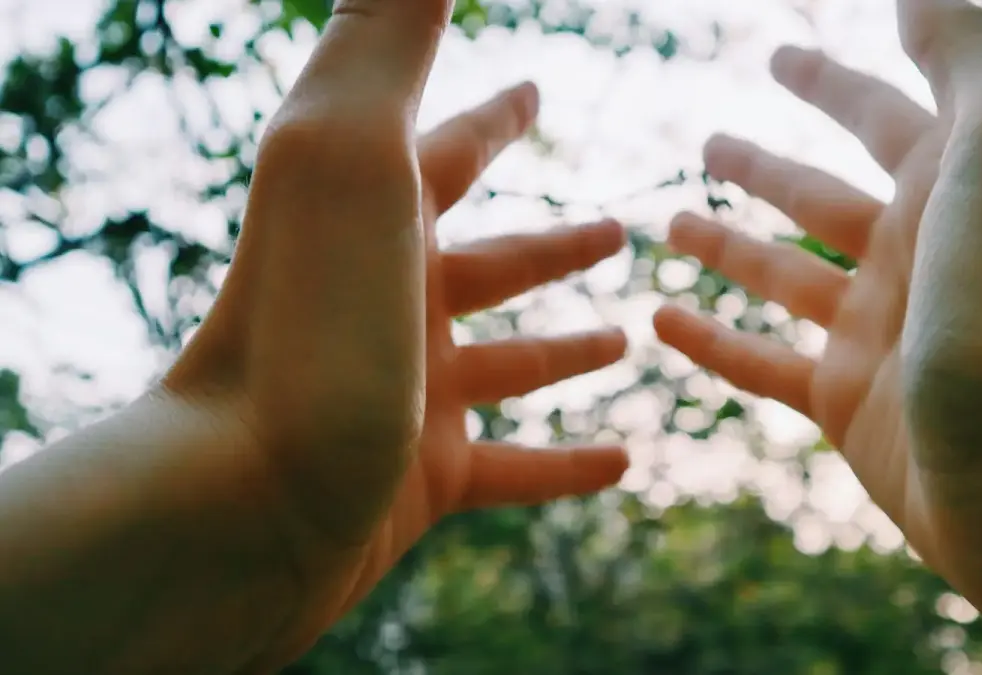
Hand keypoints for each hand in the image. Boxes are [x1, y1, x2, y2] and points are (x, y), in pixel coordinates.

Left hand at [0, 2, 626, 672]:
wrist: (239, 505)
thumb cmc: (305, 326)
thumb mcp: (351, 154)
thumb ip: (387, 42)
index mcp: (373, 224)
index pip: (443, 151)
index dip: (496, 120)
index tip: (537, 89)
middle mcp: (388, 304)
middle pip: (489, 262)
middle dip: (556, 244)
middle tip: (622, 226)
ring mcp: (408, 397)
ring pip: (507, 366)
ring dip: (568, 349)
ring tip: (633, 338)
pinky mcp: (422, 484)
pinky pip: (514, 471)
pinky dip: (568, 466)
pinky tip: (626, 463)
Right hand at [655, 0, 981, 667]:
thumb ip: (963, 53)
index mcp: (958, 183)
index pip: (880, 111)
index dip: (829, 81)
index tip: (776, 55)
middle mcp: (917, 255)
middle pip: (822, 197)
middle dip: (764, 168)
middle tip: (708, 141)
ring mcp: (878, 334)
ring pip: (782, 277)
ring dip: (727, 247)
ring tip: (669, 222)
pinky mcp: (846, 406)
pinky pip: (759, 364)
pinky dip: (709, 341)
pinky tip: (659, 319)